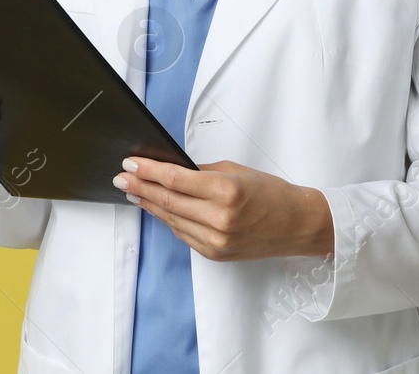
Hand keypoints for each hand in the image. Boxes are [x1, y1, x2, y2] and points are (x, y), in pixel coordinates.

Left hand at [113, 157, 333, 260]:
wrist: (297, 225)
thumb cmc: (271, 194)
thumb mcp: (236, 171)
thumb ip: (201, 172)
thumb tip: (170, 168)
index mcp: (226, 192)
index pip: (175, 179)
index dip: (148, 171)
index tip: (130, 164)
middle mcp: (220, 218)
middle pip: (168, 200)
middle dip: (140, 187)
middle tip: (121, 178)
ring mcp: (216, 240)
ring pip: (171, 219)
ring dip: (149, 205)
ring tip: (133, 192)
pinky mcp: (215, 254)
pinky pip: (183, 234)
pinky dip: (168, 219)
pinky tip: (157, 209)